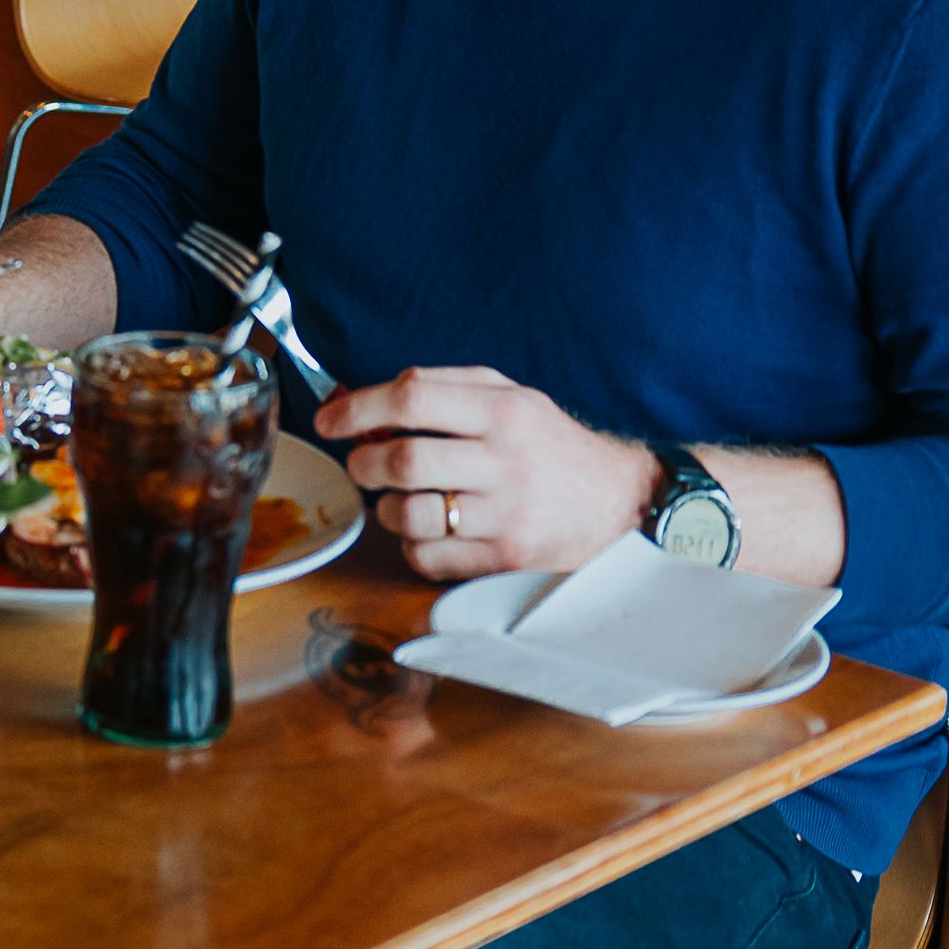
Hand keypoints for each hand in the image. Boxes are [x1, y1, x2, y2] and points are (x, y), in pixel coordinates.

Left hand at [315, 365, 659, 578]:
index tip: (329, 421)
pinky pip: (428, 557)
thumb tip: (360, 395)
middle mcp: (506, 462)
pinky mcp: (505, 559)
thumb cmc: (548, 445)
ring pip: (410, 514)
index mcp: (505, 411)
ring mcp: (507, 515)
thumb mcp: (509, 397)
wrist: (619, 502)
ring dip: (385, 507)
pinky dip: (411, 544)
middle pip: (404, 461)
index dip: (357, 408)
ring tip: (396, 498)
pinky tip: (427, 530)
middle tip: (362, 464)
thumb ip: (440, 388)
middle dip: (364, 463)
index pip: (412, 398)